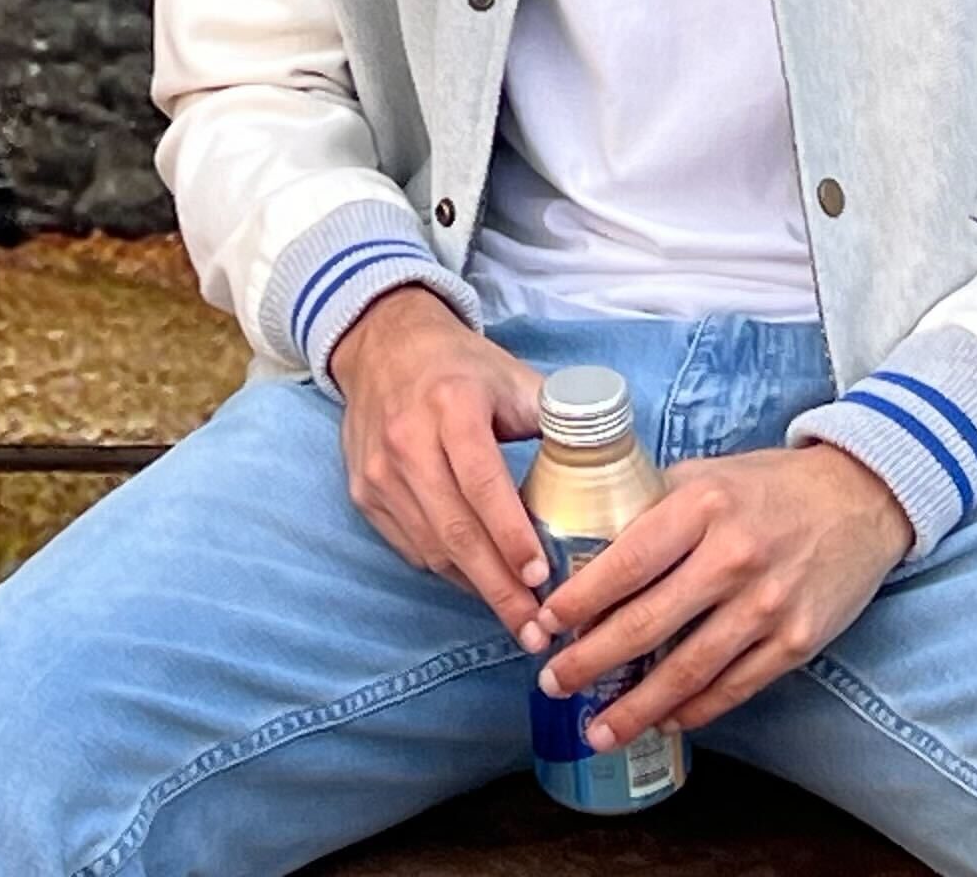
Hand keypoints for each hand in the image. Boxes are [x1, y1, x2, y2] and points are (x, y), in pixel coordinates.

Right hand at [329, 289, 550, 630]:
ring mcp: (380, 472)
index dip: (511, 534)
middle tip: (535, 630)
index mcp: (451, 405)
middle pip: (455, 530)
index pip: (482, 481)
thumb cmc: (461, 366)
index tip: (541, 577)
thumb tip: (612, 463)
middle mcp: (407, 440)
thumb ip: (558, 418)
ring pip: (431, 547)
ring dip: (476, 589)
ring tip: (518, 619)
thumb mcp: (513, 376)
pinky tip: (481, 584)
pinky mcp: (364, 493)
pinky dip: (449, 572)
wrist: (383, 345)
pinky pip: (411, 547)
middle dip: (499, 588)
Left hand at [527, 443, 912, 744]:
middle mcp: (734, 556)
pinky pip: (734, 688)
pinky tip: (664, 722)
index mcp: (704, 506)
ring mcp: (769, 604)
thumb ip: (655, 506)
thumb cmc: (771, 487)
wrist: (861, 499)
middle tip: (554, 684)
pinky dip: (694, 711)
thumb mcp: (709, 475)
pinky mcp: (797, 641)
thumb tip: (588, 545)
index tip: (545, 623)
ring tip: (597, 730)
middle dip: (591, 662)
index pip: (628, 560)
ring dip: (636, 708)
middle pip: (648, 623)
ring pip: (688, 670)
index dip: (580, 600)